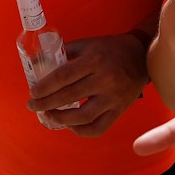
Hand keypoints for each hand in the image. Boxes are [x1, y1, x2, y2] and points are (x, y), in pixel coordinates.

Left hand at [27, 33, 150, 136]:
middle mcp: (104, 80)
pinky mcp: (119, 110)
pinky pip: (98, 128)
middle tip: (32, 106)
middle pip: (68, 97)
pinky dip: (81, 130)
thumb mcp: (88, 44)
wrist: (142, 56)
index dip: (44, 87)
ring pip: (82, 117)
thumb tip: (41, 63)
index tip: (32, 93)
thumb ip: (66, 53)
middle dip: (45, 104)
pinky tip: (69, 125)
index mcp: (94, 60)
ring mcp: (113, 97)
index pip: (63, 77)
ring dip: (61, 119)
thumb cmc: (111, 49)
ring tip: (49, 115)